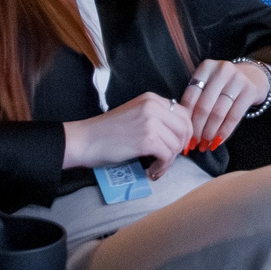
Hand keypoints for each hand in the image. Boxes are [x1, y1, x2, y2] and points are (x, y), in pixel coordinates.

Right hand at [61, 91, 192, 179]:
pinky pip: (167, 156)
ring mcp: (151, 122)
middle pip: (184, 128)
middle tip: (169, 159)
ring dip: (169, 161)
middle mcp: (154, 107)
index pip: (183, 113)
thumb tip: (177, 134)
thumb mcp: (135, 114)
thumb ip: (156, 117)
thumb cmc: (107, 132)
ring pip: (176, 144)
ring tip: (157, 167)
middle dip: (180, 147)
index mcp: (152, 99)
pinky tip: (152, 171)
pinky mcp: (147, 139)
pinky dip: (163, 167)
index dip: (184, 132)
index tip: (177, 145)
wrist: (85, 140)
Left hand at [178, 58, 270, 153]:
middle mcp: (222, 70)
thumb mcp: (208, 84)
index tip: (183, 134)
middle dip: (197, 129)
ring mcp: (238, 79)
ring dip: (210, 133)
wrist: (252, 76)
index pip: (190, 97)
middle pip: (204, 106)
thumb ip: (196, 99)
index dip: (186, 119)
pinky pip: (234, 117)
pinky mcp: (250, 90)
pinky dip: (224, 132)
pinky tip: (218, 140)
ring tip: (205, 144)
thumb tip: (184, 129)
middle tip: (193, 143)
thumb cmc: (223, 85)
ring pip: (218, 113)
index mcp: (206, 67)